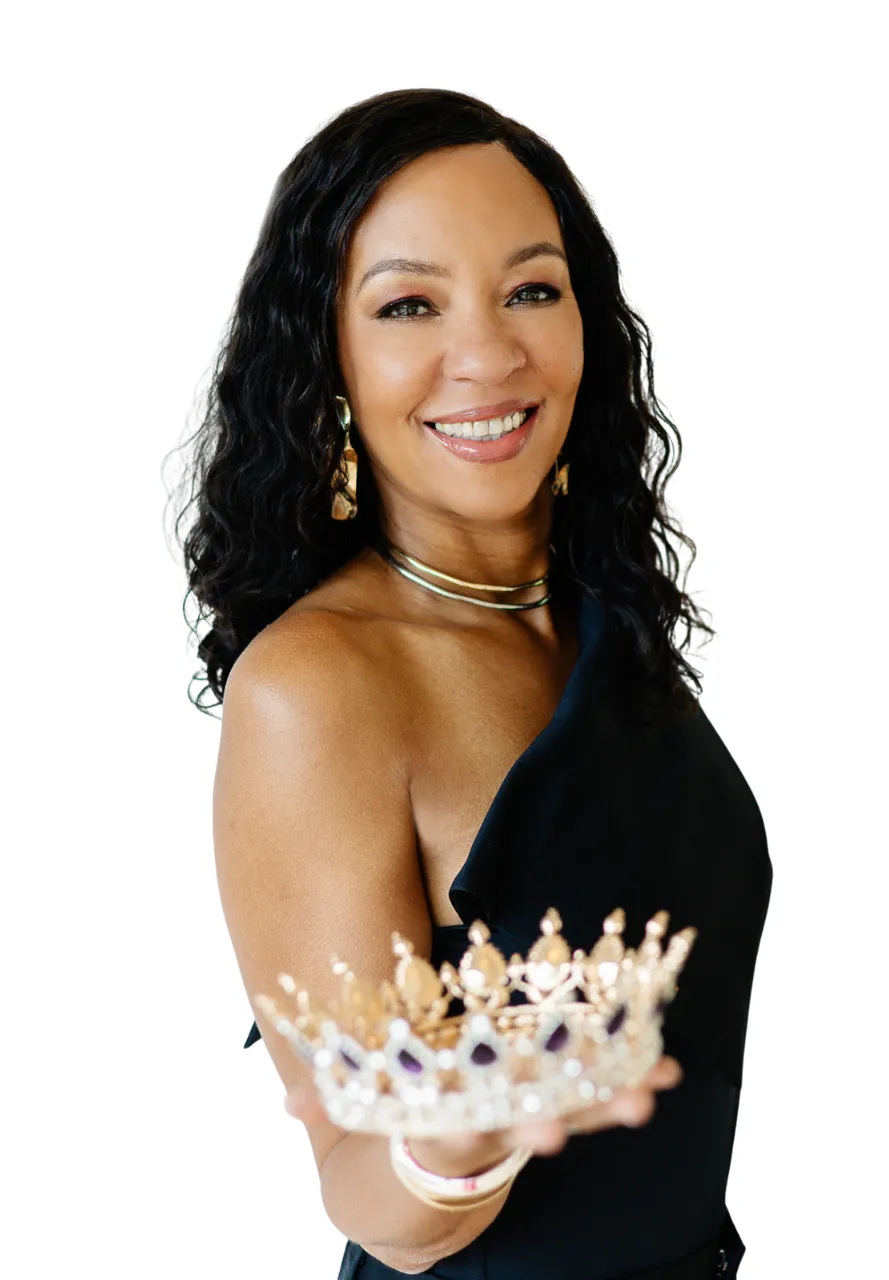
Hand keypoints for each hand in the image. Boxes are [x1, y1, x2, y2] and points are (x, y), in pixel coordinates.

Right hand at [284, 1054, 683, 1175]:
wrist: (441, 1170)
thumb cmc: (406, 1125)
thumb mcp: (367, 1114)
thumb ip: (331, 1103)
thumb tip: (282, 1103)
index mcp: (452, 1135)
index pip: (468, 1142)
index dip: (491, 1136)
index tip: (529, 1135)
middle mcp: (500, 1132)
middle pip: (534, 1132)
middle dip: (570, 1123)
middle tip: (616, 1113)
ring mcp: (534, 1119)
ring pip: (580, 1116)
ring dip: (619, 1104)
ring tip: (657, 1092)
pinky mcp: (559, 1106)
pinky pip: (602, 1098)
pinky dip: (636, 1082)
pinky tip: (672, 1068)